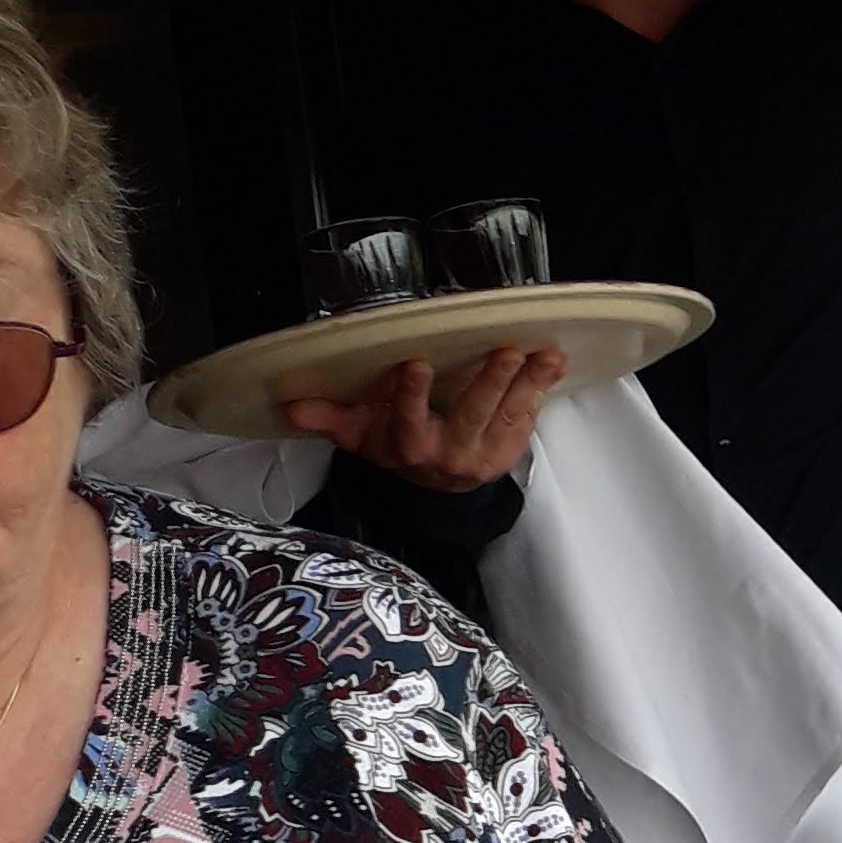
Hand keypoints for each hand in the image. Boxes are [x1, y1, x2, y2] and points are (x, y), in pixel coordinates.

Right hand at [280, 342, 563, 492]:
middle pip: (471, 417)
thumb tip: (290, 405)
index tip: (416, 364)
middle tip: (505, 353)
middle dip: (488, 384)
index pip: (409, 422)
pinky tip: (551, 365)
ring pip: (506, 417)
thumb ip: (330, 418)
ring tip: (543, 355)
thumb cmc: (396, 446)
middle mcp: (450, 455)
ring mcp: (484, 455)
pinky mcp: (509, 453)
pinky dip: (540, 392)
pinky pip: (526, 421)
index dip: (411, 396)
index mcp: (410, 448)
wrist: (436, 489)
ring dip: (526, 385)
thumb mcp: (361, 436)